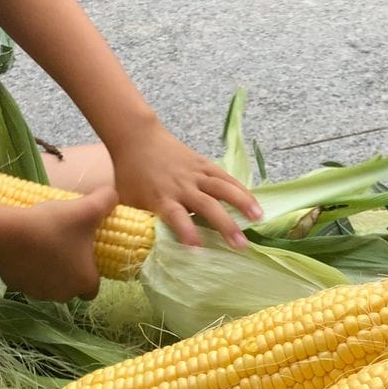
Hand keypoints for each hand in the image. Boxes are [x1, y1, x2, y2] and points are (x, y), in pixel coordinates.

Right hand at [0, 187, 117, 300]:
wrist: (8, 233)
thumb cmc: (54, 226)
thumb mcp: (87, 208)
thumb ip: (107, 200)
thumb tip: (112, 196)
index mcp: (85, 282)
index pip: (93, 288)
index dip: (91, 272)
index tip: (85, 256)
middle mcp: (64, 294)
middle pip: (71, 286)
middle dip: (69, 270)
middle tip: (65, 245)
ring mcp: (38, 293)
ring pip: (49, 284)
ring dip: (49, 270)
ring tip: (44, 245)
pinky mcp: (16, 287)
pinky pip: (28, 279)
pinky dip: (28, 268)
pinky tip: (25, 248)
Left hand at [111, 122, 261, 249]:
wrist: (136, 138)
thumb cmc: (130, 174)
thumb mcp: (128, 201)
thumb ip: (141, 222)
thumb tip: (148, 248)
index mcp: (161, 198)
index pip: (176, 218)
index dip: (187, 233)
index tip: (198, 251)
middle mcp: (181, 187)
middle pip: (207, 206)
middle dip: (226, 225)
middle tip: (242, 245)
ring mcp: (195, 174)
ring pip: (222, 188)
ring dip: (242, 202)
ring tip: (259, 217)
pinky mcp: (203, 164)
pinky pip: (225, 177)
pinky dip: (241, 189)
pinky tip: (254, 201)